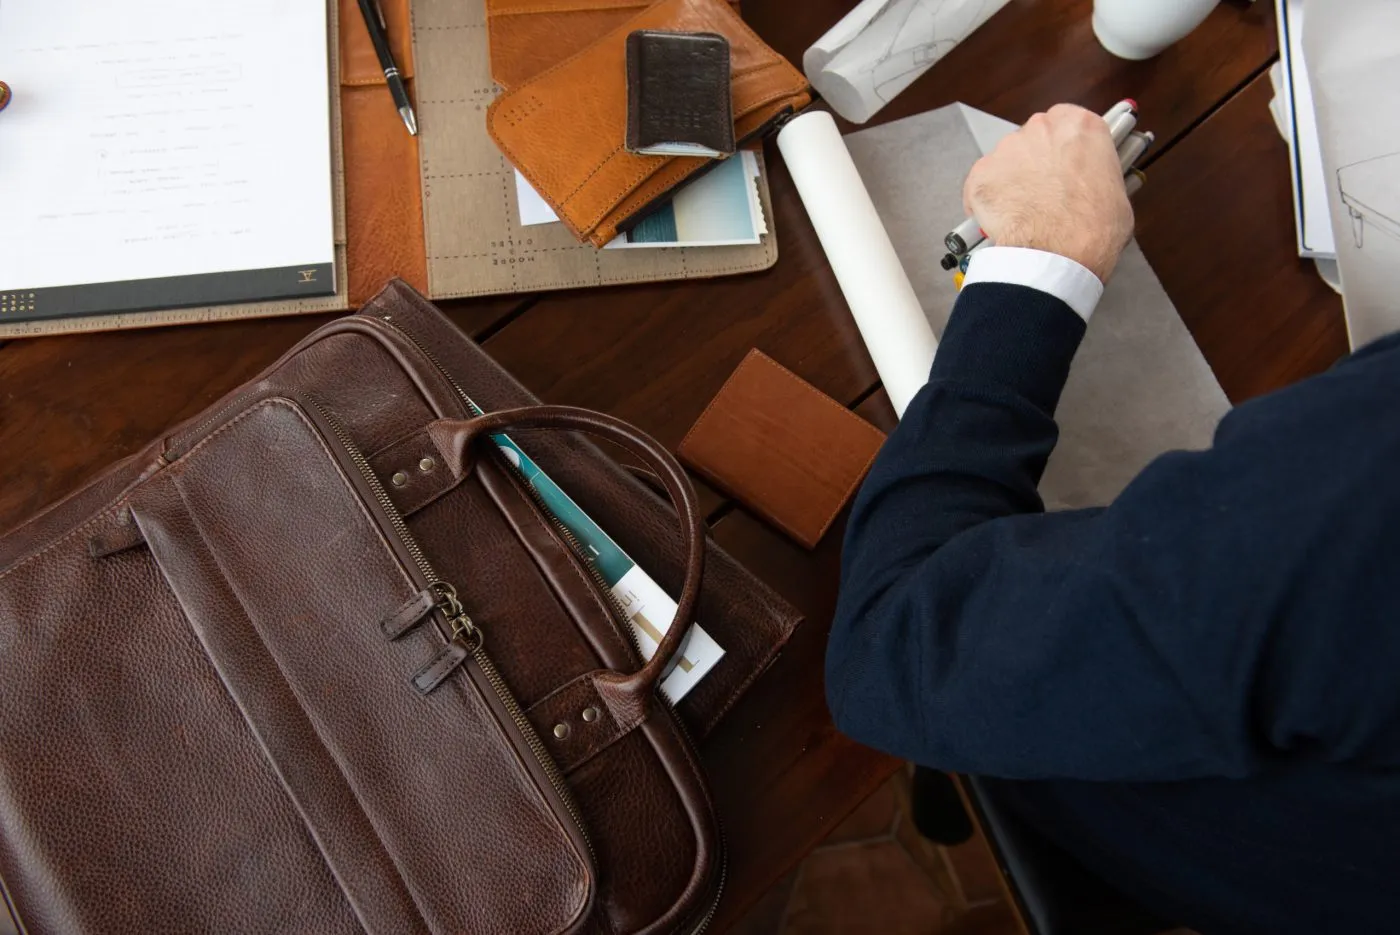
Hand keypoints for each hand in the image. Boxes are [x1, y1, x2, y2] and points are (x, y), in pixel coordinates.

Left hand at [963, 104, 1134, 282]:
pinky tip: (1003, 220)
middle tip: (1046, 193)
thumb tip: (1094, 186)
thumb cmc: (1092, 228)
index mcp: (1080, 126)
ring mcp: (1008, 149)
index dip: (1064, 147)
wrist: (1057, 253)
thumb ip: (1098, 175)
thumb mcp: (1117, 193)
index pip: (1066, 122)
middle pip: (1034, 138)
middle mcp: (1041, 128)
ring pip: (1007, 160)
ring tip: (1025, 212)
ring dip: (1013, 181)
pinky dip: (988, 199)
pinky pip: (982, 183)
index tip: (1065, 163)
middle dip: (1037, 162)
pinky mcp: (981, 173)